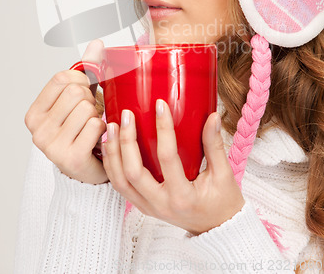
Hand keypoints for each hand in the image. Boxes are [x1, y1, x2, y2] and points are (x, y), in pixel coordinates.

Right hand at [25, 39, 108, 184]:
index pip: (61, 78)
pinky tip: (99, 138)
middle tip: (91, 113)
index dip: (81, 79)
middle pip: (76, 93)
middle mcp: (37, 130)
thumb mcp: (80, 97)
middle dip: (91, 99)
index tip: (86, 90)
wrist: (87, 169)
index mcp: (34, 113)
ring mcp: (51, 146)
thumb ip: (87, 70)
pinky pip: (96, 126)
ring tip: (94, 126)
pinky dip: (103, 129)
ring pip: (88, 109)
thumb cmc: (82, 130)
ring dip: (98, 115)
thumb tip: (97, 43)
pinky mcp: (70, 158)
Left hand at [101, 99, 244, 234]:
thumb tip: (213, 116)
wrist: (217, 229)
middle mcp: (161, 204)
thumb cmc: (223, 202)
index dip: (163, 129)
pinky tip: (110, 145)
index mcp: (182, 196)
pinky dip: (111, 165)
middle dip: (127, 141)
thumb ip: (215, 145)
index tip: (160, 105)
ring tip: (112, 127)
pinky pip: (120, 186)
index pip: (168, 158)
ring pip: (120, 181)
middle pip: (133, 171)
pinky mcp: (143, 206)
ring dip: (113, 153)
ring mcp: (149, 207)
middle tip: (128, 115)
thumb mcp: (224, 174)